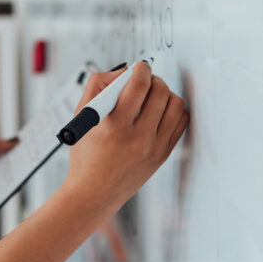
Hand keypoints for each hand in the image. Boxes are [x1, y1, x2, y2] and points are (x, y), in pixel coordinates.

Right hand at [64, 63, 188, 213]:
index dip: (142, 69)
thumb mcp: (81, 117)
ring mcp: (153, 148)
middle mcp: (137, 137)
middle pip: (160, 91)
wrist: (93, 194)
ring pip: (175, 105)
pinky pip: (181, 123)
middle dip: (153, 80)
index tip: (140, 67)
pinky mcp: (163, 155)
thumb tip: (121, 72)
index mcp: (114, 125)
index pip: (139, 85)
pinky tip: (161, 112)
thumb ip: (97, 87)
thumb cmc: (85, 157)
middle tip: (145, 82)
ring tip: (153, 97)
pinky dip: (174, 111)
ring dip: (165, 94)